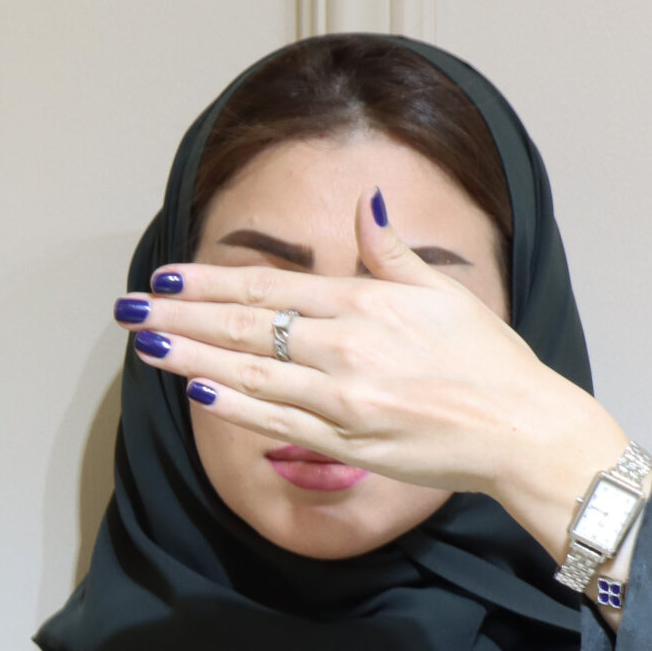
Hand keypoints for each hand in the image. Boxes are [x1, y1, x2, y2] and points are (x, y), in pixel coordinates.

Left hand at [116, 189, 633, 564]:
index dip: (210, 281)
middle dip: (182, 317)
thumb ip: (389, 253)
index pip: (270, 284)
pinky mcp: (350, 442)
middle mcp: (346, 347)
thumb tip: (362, 208)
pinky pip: (279, 422)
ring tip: (147, 347)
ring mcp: (344, 399)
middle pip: (247, 326)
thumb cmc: (488, 364)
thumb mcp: (441, 293)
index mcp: (365, 303)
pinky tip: (198, 392)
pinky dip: (236, 406)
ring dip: (193, 360)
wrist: (522, 430)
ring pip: (251, 374)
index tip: (166, 277)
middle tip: (130, 310)